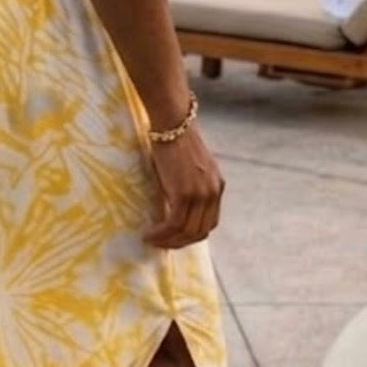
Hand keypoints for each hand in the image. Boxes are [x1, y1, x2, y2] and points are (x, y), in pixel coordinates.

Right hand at [143, 125, 223, 248]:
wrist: (172, 122)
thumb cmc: (175, 138)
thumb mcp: (189, 165)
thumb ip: (188, 184)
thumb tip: (172, 200)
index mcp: (218, 186)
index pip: (209, 222)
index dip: (192, 234)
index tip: (173, 237)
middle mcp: (213, 193)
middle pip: (200, 231)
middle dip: (179, 243)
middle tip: (160, 244)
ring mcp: (200, 195)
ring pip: (187, 232)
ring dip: (168, 241)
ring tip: (151, 241)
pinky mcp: (184, 194)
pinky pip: (174, 224)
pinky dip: (161, 234)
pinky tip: (148, 234)